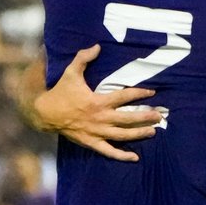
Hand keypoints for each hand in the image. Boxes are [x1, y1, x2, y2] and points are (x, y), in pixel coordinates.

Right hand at [25, 44, 162, 162]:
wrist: (45, 114)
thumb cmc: (60, 92)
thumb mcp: (71, 72)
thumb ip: (83, 58)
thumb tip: (97, 46)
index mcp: (98, 101)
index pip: (123, 97)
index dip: (139, 94)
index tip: (152, 92)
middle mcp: (101, 118)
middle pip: (128, 118)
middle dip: (145, 117)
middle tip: (160, 115)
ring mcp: (97, 133)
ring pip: (122, 136)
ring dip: (139, 134)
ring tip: (153, 131)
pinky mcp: (92, 143)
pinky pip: (109, 152)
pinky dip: (122, 156)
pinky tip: (135, 158)